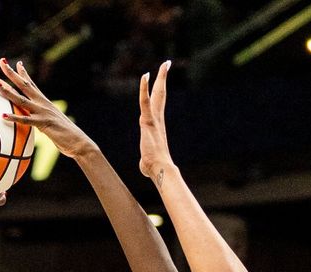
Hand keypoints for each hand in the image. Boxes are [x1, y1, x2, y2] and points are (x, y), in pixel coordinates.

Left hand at [0, 58, 94, 158]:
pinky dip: (14, 118)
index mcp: (45, 103)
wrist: (80, 143)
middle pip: (25, 85)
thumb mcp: (53, 127)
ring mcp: (43, 112)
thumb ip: (44, 123)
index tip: (17, 63)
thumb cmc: (68, 138)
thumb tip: (39, 126)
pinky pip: (26, 120)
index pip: (33, 85)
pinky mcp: (44, 124)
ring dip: (8, 91)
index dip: (24, 73)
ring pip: (21, 99)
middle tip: (2, 62)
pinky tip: (3, 116)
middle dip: (12, 73)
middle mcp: (43, 104)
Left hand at [139, 61, 173, 183]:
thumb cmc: (154, 168)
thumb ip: (146, 158)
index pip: (158, 104)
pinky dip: (145, 89)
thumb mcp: (147, 160)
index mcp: (157, 125)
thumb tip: (146, 167)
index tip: (161, 78)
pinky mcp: (148, 122)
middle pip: (161, 94)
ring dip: (160, 78)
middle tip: (166, 63)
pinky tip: (145, 76)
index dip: (159, 90)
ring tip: (164, 64)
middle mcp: (158, 119)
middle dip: (163, 78)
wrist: (160, 169)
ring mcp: (154, 120)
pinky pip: (146, 102)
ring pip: (157, 95)